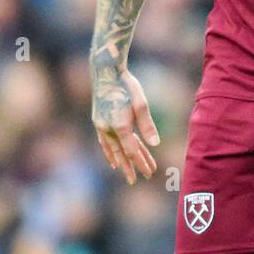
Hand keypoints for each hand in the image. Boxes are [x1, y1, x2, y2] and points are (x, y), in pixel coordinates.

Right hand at [92, 67, 159, 183]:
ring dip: (120, 161)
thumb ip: (147, 125)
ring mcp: (101, 126)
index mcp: (120, 126)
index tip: (150, 173)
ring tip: (126, 172)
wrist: (105, 72)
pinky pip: (104, 142)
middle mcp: (108, 129)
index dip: (141, 163)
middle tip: (135, 181)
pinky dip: (109, 152)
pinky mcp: (98, 121)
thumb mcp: (141, 104)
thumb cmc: (127, 86)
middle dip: (130, 167)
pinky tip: (112, 159)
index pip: (132, 151)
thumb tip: (155, 145)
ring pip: (112, 148)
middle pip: (121, 153)